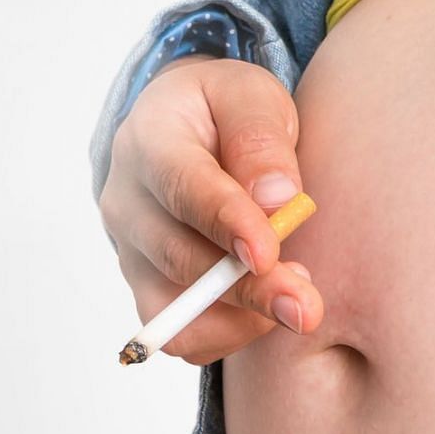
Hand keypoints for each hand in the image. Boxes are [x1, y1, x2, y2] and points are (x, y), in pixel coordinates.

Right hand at [98, 55, 323, 363]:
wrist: (189, 131)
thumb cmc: (226, 111)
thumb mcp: (251, 97)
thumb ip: (261, 139)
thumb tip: (276, 198)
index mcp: (150, 140)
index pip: (182, 188)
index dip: (225, 223)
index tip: (268, 252)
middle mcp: (127, 201)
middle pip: (180, 258)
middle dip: (249, 288)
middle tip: (307, 306)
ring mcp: (132, 251)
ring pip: (176, 309)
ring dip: (241, 317)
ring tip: (296, 294)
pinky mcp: (148, 288)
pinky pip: (183, 336)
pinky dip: (229, 334)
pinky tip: (267, 307)